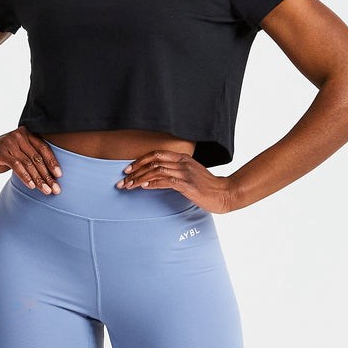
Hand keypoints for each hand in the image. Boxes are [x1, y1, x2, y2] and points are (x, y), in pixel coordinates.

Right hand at [0, 127, 61, 193]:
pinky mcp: (1, 151)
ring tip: (46, 191)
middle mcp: (19, 135)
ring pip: (29, 163)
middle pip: (38, 158)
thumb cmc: (0, 157)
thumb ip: (31, 158)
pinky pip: (17, 165)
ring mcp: (10, 142)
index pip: (43, 148)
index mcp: (26, 134)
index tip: (60, 176)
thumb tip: (53, 175)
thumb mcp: (18, 155)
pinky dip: (25, 177)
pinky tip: (31, 186)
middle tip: (56, 189)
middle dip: (48, 175)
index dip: (53, 162)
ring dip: (39, 179)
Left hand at [115, 149, 236, 212]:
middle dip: (135, 170)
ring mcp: (185, 173)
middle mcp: (182, 162)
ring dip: (139, 179)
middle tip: (123, 179)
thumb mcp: (191, 174)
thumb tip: (155, 178)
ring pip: (156, 171)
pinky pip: (165, 181)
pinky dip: (152, 183)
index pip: (156, 154)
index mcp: (183, 158)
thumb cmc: (207, 187)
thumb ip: (176, 172)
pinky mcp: (187, 185)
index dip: (140, 160)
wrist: (224, 193)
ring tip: (129, 186)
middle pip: (153, 161)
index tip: (128, 168)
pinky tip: (143, 187)